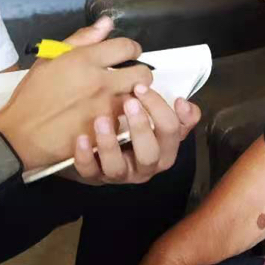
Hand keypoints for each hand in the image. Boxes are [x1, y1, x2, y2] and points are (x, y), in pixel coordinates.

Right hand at [0, 18, 151, 171]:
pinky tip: (105, 119)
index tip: (128, 54)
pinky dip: (118, 119)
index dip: (132, 49)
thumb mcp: (49, 59)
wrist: (20, 135)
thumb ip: (82, 38)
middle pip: (143, 74)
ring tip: (117, 99)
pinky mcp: (105, 132)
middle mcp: (100, 82)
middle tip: (128, 78)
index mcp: (85, 60)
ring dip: (131, 98)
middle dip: (139, 74)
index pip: (127, 47)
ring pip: (137, 100)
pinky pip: (124, 122)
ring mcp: (104, 109)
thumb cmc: (32, 95)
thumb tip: (107, 22)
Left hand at [71, 85, 200, 184]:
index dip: (159, 108)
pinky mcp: (95, 178)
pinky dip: (85, 156)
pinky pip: (90, 172)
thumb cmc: (138, 134)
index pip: (171, 131)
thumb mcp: (161, 124)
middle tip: (129, 101)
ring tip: (101, 119)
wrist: (108, 154)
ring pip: (117, 167)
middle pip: (150, 154)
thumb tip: (183, 102)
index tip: (141, 86)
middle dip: (141, 127)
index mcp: (164, 151)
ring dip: (109, 143)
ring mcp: (120, 175)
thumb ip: (180, 115)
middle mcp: (145, 167)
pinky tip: (81, 138)